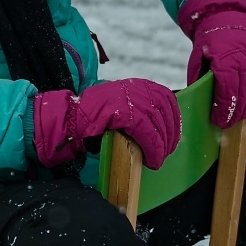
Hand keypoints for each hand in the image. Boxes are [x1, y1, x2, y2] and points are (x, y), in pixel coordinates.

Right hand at [33, 80, 180, 170]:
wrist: (71, 119)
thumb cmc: (95, 118)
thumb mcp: (121, 107)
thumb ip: (139, 110)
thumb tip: (161, 126)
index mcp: (137, 85)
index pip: (167, 98)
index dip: (174, 119)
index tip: (173, 135)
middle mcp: (136, 88)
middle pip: (165, 112)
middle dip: (170, 135)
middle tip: (166, 152)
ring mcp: (130, 99)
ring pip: (158, 125)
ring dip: (161, 146)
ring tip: (157, 160)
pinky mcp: (124, 113)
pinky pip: (147, 133)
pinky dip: (153, 149)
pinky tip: (151, 160)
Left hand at [177, 0, 245, 127]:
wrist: (227, 14)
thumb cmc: (210, 40)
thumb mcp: (198, 57)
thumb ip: (199, 79)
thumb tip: (200, 104)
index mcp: (226, 55)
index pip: (227, 89)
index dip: (224, 108)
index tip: (219, 120)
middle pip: (244, 92)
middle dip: (236, 112)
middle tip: (228, 123)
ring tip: (241, 118)